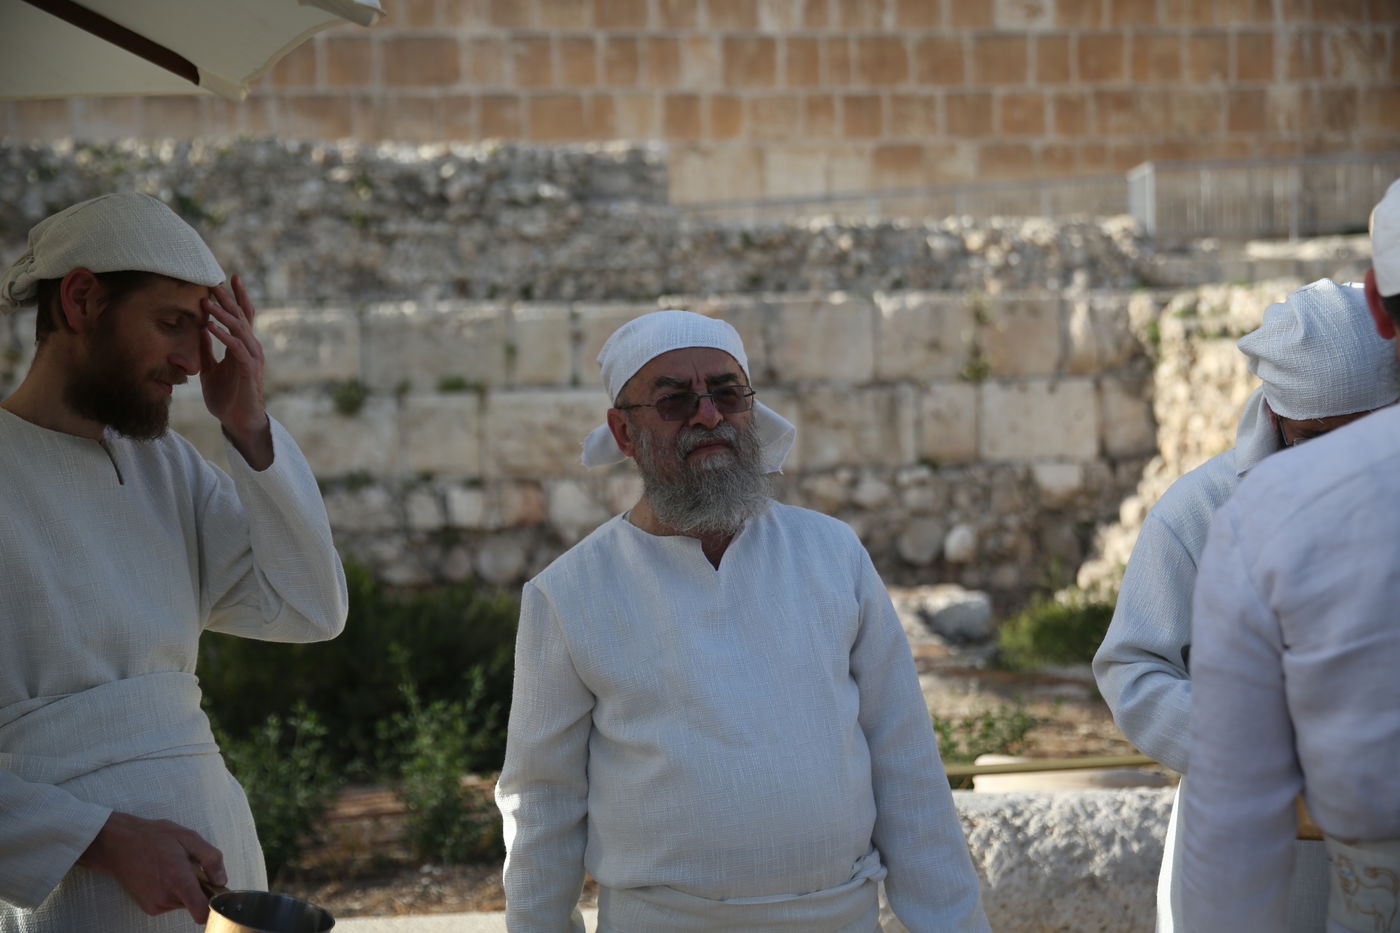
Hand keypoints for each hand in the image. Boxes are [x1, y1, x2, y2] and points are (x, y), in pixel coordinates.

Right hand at [77, 811, 226, 923]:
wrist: (119, 844)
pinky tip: (164, 875)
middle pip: (197, 903)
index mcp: (178, 879)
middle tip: (189, 867)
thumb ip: (211, 858)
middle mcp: (166, 898)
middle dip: (199, 887)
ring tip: (173, 868)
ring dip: (186, 888)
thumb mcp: (189, 837)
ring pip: (184, 902)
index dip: (214, 904)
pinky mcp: (149, 908)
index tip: (217, 891)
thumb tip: (221, 880)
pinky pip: (172, 903)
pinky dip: (174, 891)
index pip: (201, 911)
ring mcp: (156, 905)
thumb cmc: (154, 837)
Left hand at [200, 275, 272, 468]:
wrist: (239, 421)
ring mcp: (252, 358)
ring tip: (207, 301)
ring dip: (222, 314)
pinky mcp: (248, 370)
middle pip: (242, 317)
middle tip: (214, 280)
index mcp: (243, 346)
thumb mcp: (210, 369)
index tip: (229, 278)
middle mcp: (251, 348)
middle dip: (228, 298)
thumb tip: (200, 330)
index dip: (237, 297)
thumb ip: (206, 350)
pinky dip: (222, 336)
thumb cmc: (226, 397)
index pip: (243, 316)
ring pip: (239, 329)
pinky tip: (209, 326)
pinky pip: (235, 348)